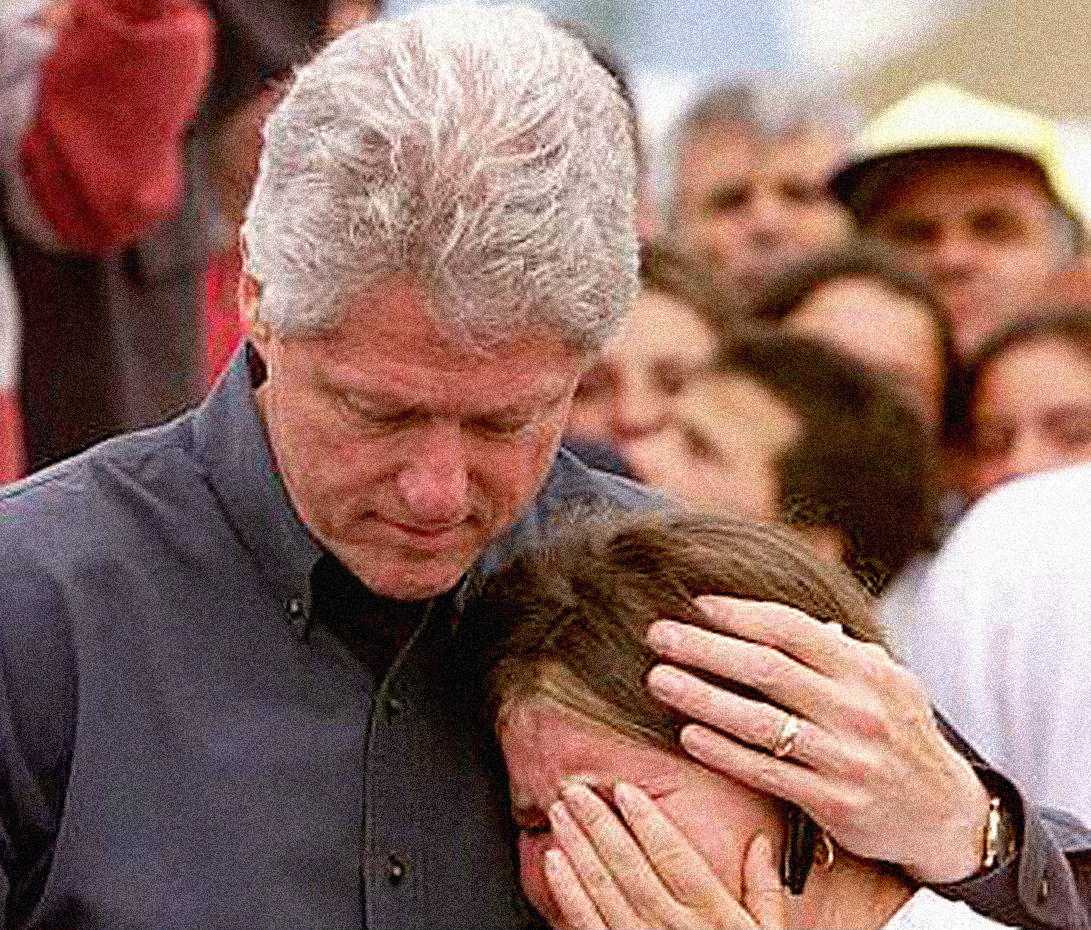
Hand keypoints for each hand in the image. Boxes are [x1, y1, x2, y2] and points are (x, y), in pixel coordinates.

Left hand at [542, 780, 786, 928]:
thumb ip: (765, 891)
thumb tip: (761, 844)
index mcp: (713, 914)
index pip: (673, 855)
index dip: (646, 820)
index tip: (624, 790)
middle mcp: (674, 926)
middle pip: (629, 866)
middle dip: (598, 823)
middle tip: (574, 790)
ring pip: (603, 890)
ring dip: (578, 848)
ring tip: (560, 816)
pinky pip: (588, 924)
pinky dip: (568, 892)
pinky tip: (554, 863)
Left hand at [645, 596, 990, 883]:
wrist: (944, 813)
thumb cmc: (898, 731)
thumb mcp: (885, 679)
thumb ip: (835, 649)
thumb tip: (770, 618)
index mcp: (866, 670)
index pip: (791, 629)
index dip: (739, 613)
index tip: (696, 604)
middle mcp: (857, 710)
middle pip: (765, 669)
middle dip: (704, 648)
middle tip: (659, 634)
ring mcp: (845, 758)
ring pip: (758, 722)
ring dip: (701, 698)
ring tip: (659, 680)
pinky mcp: (833, 802)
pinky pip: (765, 772)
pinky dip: (722, 752)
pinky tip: (688, 735)